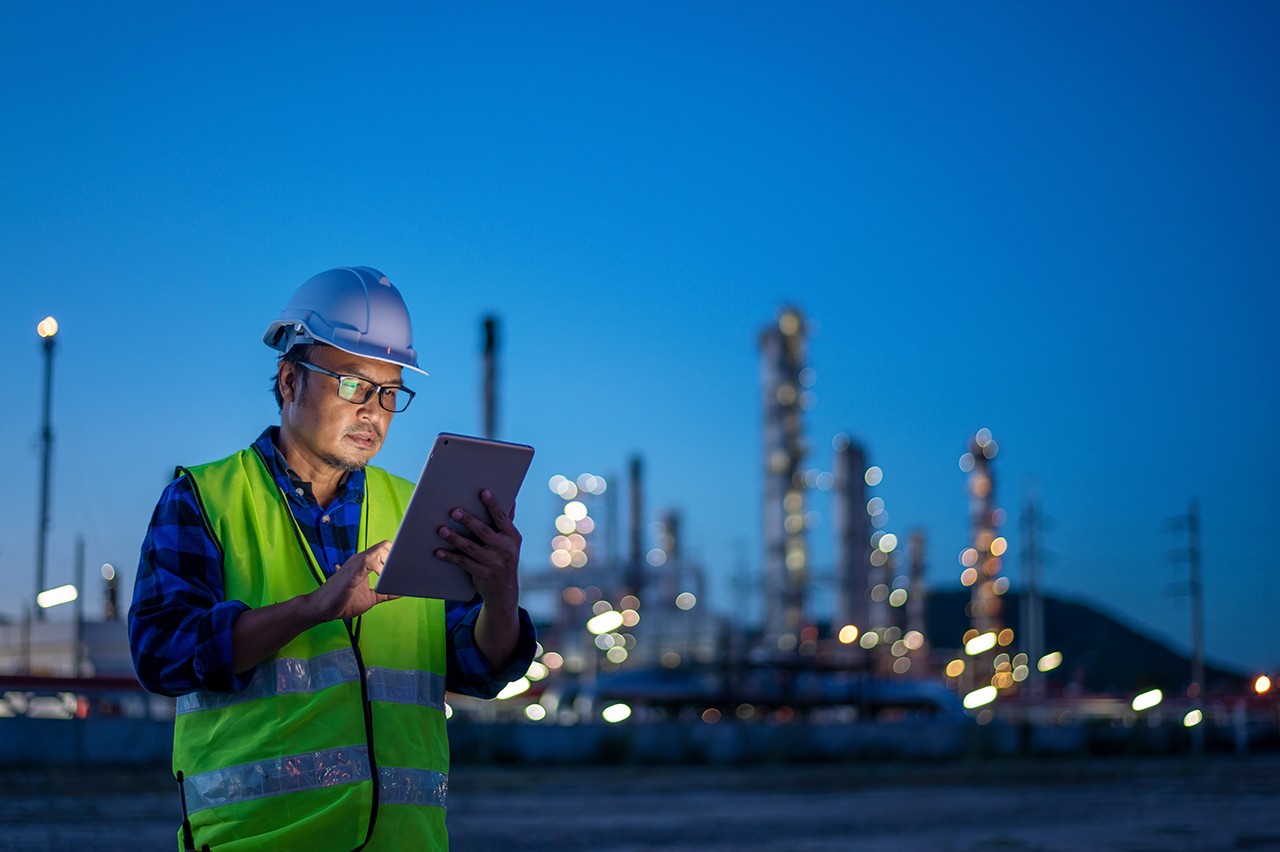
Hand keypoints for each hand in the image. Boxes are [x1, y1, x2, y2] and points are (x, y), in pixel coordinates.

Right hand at [305, 540, 399, 621]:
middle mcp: (361, 559)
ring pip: (380, 549)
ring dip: (392, 560)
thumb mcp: (370, 598)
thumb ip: (384, 593)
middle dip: (399, 555)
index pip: (385, 549)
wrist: (320, 608)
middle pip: (386, 545)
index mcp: (365, 564)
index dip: (397, 555)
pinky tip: (383, 578)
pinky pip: (369, 561)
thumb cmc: (342, 602)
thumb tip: (401, 591)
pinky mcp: (352, 571)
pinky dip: (380, 568)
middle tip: (405, 571)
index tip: (408, 566)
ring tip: (398, 574)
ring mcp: (356, 563)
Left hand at [436, 489, 521, 610]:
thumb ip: (506, 523)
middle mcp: (505, 549)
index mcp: (512, 537)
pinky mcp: (483, 574)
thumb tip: (512, 500)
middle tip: (454, 512)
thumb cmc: (503, 560)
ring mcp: (494, 562)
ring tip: (441, 530)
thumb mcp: (510, 543)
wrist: (505, 593)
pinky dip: (450, 557)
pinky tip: (439, 551)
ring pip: (471, 547)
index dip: (493, 505)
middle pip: (484, 531)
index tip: (483, 492)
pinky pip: (463, 563)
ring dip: (455, 538)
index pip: (501, 518)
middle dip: (469, 520)